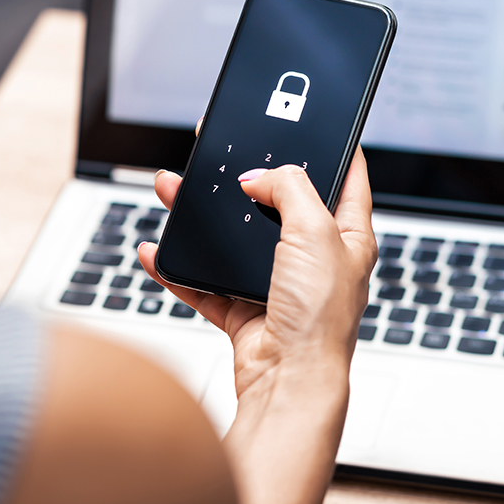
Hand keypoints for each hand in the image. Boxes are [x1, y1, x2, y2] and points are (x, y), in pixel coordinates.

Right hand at [136, 129, 376, 503]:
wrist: (289, 382)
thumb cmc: (320, 319)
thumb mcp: (316, 231)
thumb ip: (289, 188)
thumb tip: (258, 175)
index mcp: (347, 236)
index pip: (346, 177)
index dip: (329, 146)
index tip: (309, 121)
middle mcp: (314, 259)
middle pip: (273, 203)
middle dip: (240, 176)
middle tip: (216, 151)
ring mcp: (276, 284)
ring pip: (231, 238)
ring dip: (199, 215)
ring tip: (171, 190)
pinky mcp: (244, 309)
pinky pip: (204, 280)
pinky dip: (178, 265)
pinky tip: (156, 249)